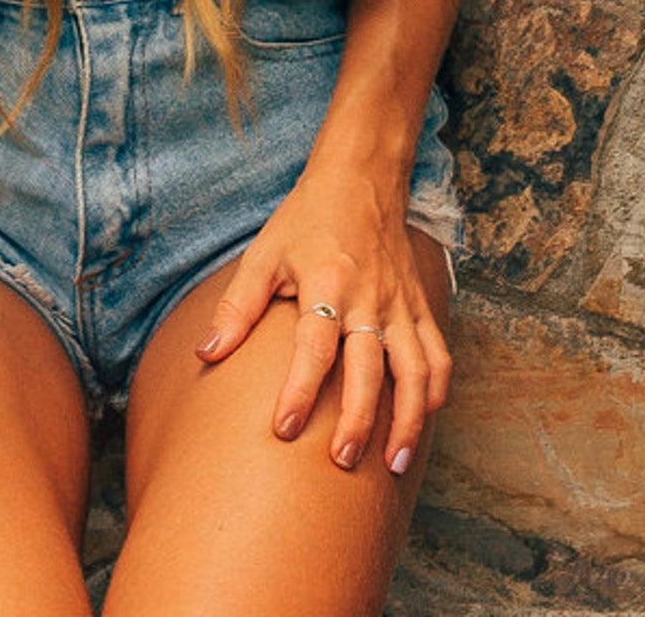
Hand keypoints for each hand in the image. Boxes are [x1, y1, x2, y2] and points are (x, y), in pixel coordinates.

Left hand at [194, 163, 451, 475]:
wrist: (361, 179)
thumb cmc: (306, 220)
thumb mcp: (264, 254)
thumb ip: (237, 306)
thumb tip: (206, 355)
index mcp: (328, 282)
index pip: (314, 346)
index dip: (299, 389)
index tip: (285, 429)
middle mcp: (369, 298)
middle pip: (369, 368)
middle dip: (359, 420)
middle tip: (342, 461)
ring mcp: (400, 304)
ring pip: (415, 371)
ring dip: (409, 420)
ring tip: (395, 465)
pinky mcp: (419, 306)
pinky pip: (438, 355)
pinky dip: (435, 392)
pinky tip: (423, 421)